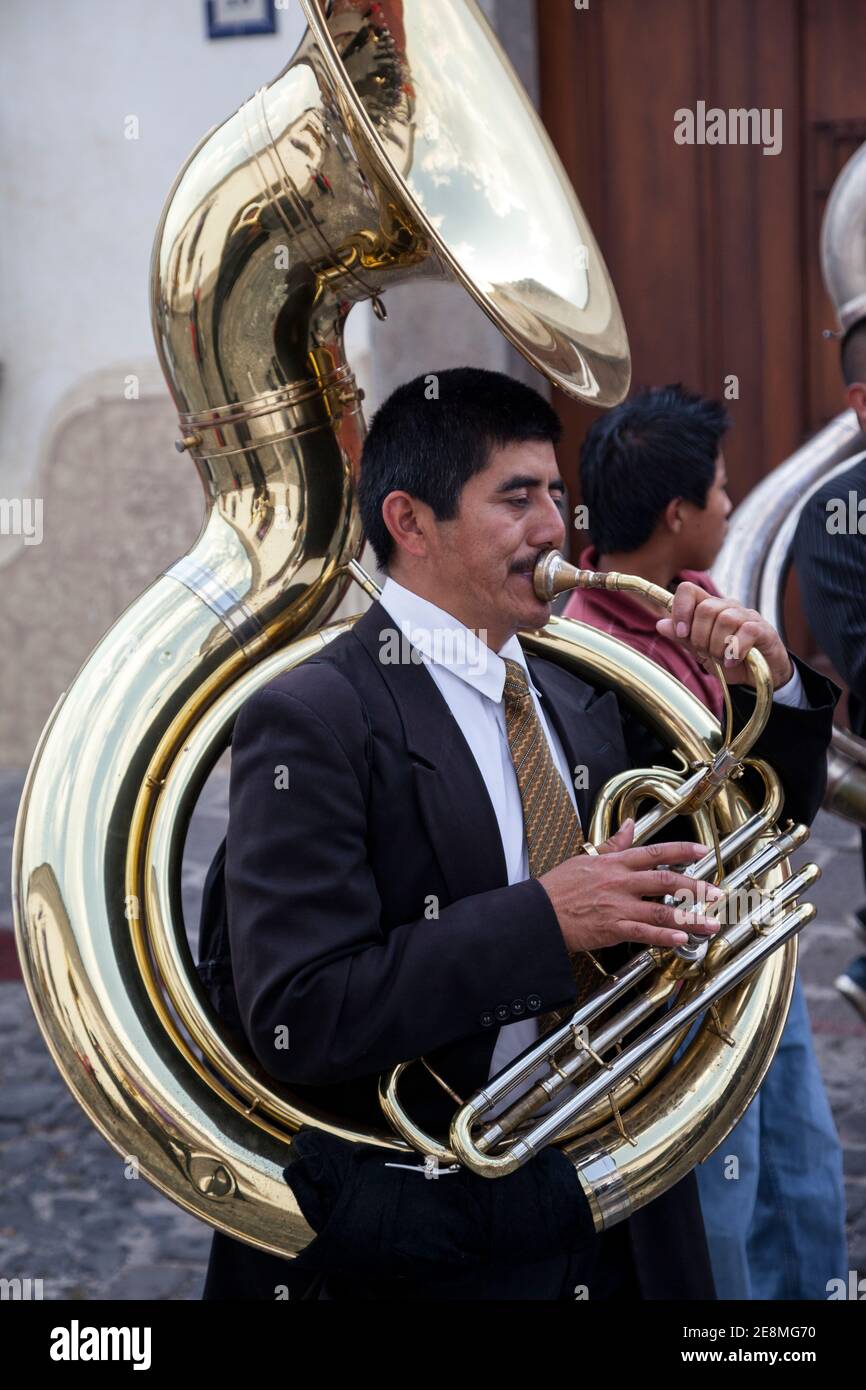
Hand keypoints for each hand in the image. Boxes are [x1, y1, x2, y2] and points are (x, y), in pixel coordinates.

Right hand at [537, 819, 722, 952]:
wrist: (539, 912)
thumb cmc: (558, 887)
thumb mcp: (586, 858)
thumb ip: (612, 844)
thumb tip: (629, 826)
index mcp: (615, 863)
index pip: (654, 852)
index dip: (681, 850)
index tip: (702, 850)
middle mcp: (620, 882)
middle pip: (666, 880)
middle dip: (695, 886)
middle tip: (716, 892)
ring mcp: (618, 906)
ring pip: (661, 909)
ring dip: (689, 917)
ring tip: (710, 923)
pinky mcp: (612, 928)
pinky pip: (643, 932)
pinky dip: (664, 936)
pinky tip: (681, 939)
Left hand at [655, 581, 793, 689]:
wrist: (761, 676)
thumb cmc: (730, 661)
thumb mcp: (702, 653)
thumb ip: (684, 639)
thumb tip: (660, 624)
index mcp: (709, 608)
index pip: (688, 590)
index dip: (680, 609)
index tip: (681, 633)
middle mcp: (728, 607)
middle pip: (706, 608)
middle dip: (700, 636)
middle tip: (706, 653)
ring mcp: (747, 616)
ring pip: (725, 619)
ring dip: (718, 646)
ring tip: (721, 659)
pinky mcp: (763, 629)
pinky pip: (746, 632)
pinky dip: (735, 650)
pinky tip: (732, 661)